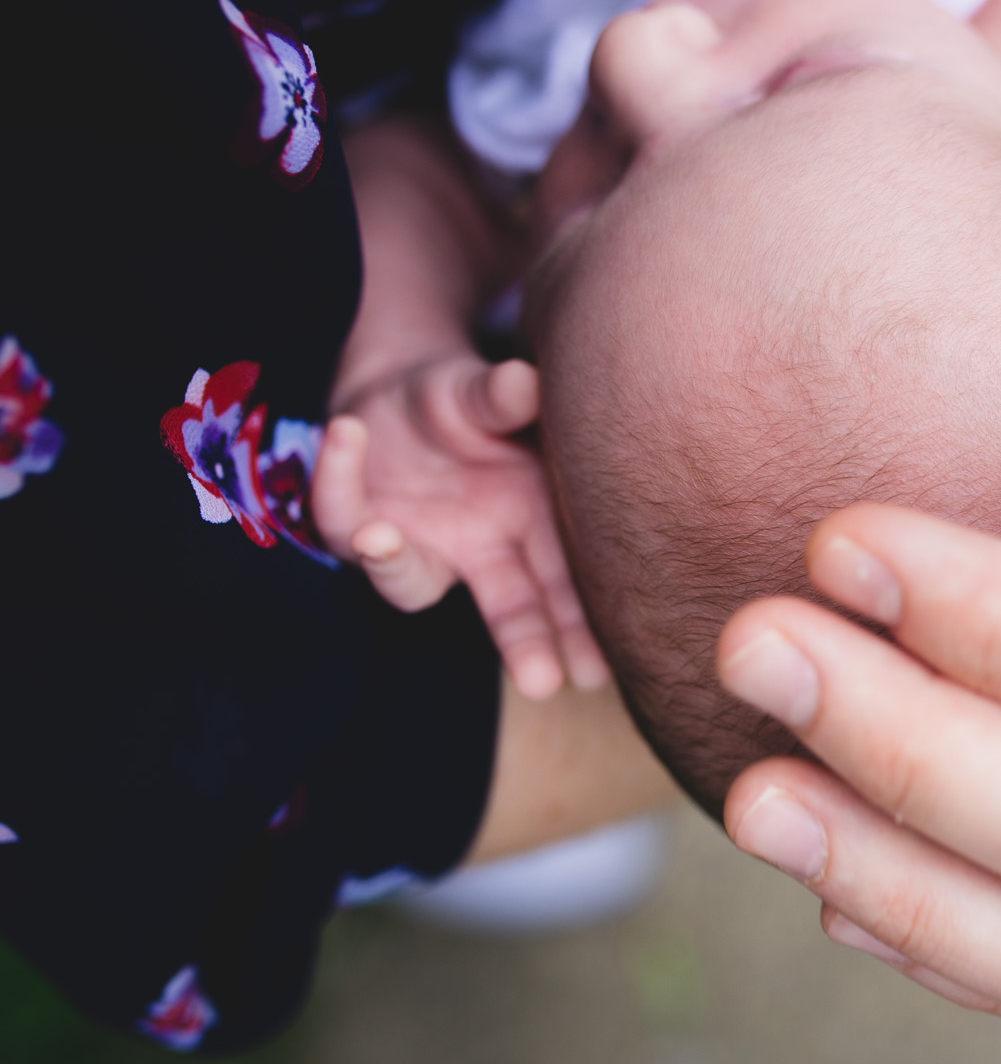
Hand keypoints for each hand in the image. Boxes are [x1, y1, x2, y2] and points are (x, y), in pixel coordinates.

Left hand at [313, 353, 608, 699]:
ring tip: (377, 537)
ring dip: (393, 566)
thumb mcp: (488, 393)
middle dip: (525, 643)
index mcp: (536, 522)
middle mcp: (483, 548)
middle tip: (545, 683)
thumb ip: (503, 398)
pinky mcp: (356, 524)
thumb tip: (524, 381)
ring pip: (409, 580)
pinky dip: (338, 476)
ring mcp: (419, 543)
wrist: (401, 395)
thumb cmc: (467, 403)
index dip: (581, 624)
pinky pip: (341, 513)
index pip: (566, 581)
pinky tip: (347, 431)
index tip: (598, 669)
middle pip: (509, 606)